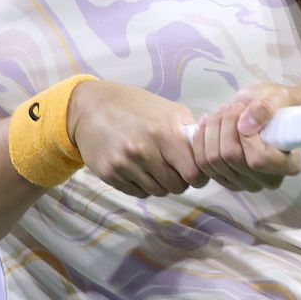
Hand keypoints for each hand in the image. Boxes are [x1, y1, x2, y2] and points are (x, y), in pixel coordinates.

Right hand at [67, 80, 207, 197]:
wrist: (91, 107)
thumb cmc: (135, 106)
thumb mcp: (168, 110)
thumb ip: (190, 132)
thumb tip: (209, 152)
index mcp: (165, 132)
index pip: (194, 173)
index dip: (198, 175)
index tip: (194, 171)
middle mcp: (145, 151)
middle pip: (177, 186)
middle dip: (179, 181)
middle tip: (173, 169)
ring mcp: (126, 164)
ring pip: (157, 192)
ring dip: (160, 184)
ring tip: (154, 167)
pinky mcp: (110, 174)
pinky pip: (137, 193)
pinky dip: (141, 185)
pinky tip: (137, 169)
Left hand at [192, 84, 300, 191]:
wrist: (264, 113)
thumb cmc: (276, 105)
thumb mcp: (276, 97)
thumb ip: (265, 108)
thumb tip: (245, 126)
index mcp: (289, 164)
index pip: (260, 159)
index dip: (246, 135)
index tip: (244, 112)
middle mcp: (269, 180)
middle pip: (232, 158)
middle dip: (225, 126)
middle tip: (230, 107)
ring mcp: (247, 184)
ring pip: (214, 161)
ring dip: (211, 130)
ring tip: (221, 112)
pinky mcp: (228, 181)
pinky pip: (203, 165)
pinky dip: (201, 140)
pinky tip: (208, 123)